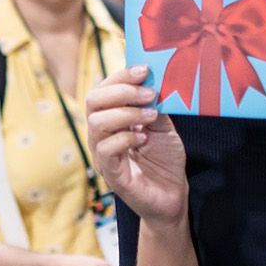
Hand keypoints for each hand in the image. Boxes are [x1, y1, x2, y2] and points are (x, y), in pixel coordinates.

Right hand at [86, 66, 188, 227]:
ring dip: (127, 113)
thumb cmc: (165, 160)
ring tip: (152, 116)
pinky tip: (144, 138)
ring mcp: (102, 154)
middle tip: (149, 93)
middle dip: (121, 91)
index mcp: (111, 119)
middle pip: (93, 101)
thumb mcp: (163, 126)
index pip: (103, 90)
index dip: (120, 77)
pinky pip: (106, 149)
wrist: (173, 195)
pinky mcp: (110, 173)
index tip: (144, 70)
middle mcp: (101, 134)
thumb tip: (151, 82)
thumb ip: (154, 105)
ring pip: (97, 123)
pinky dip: (126, 138)